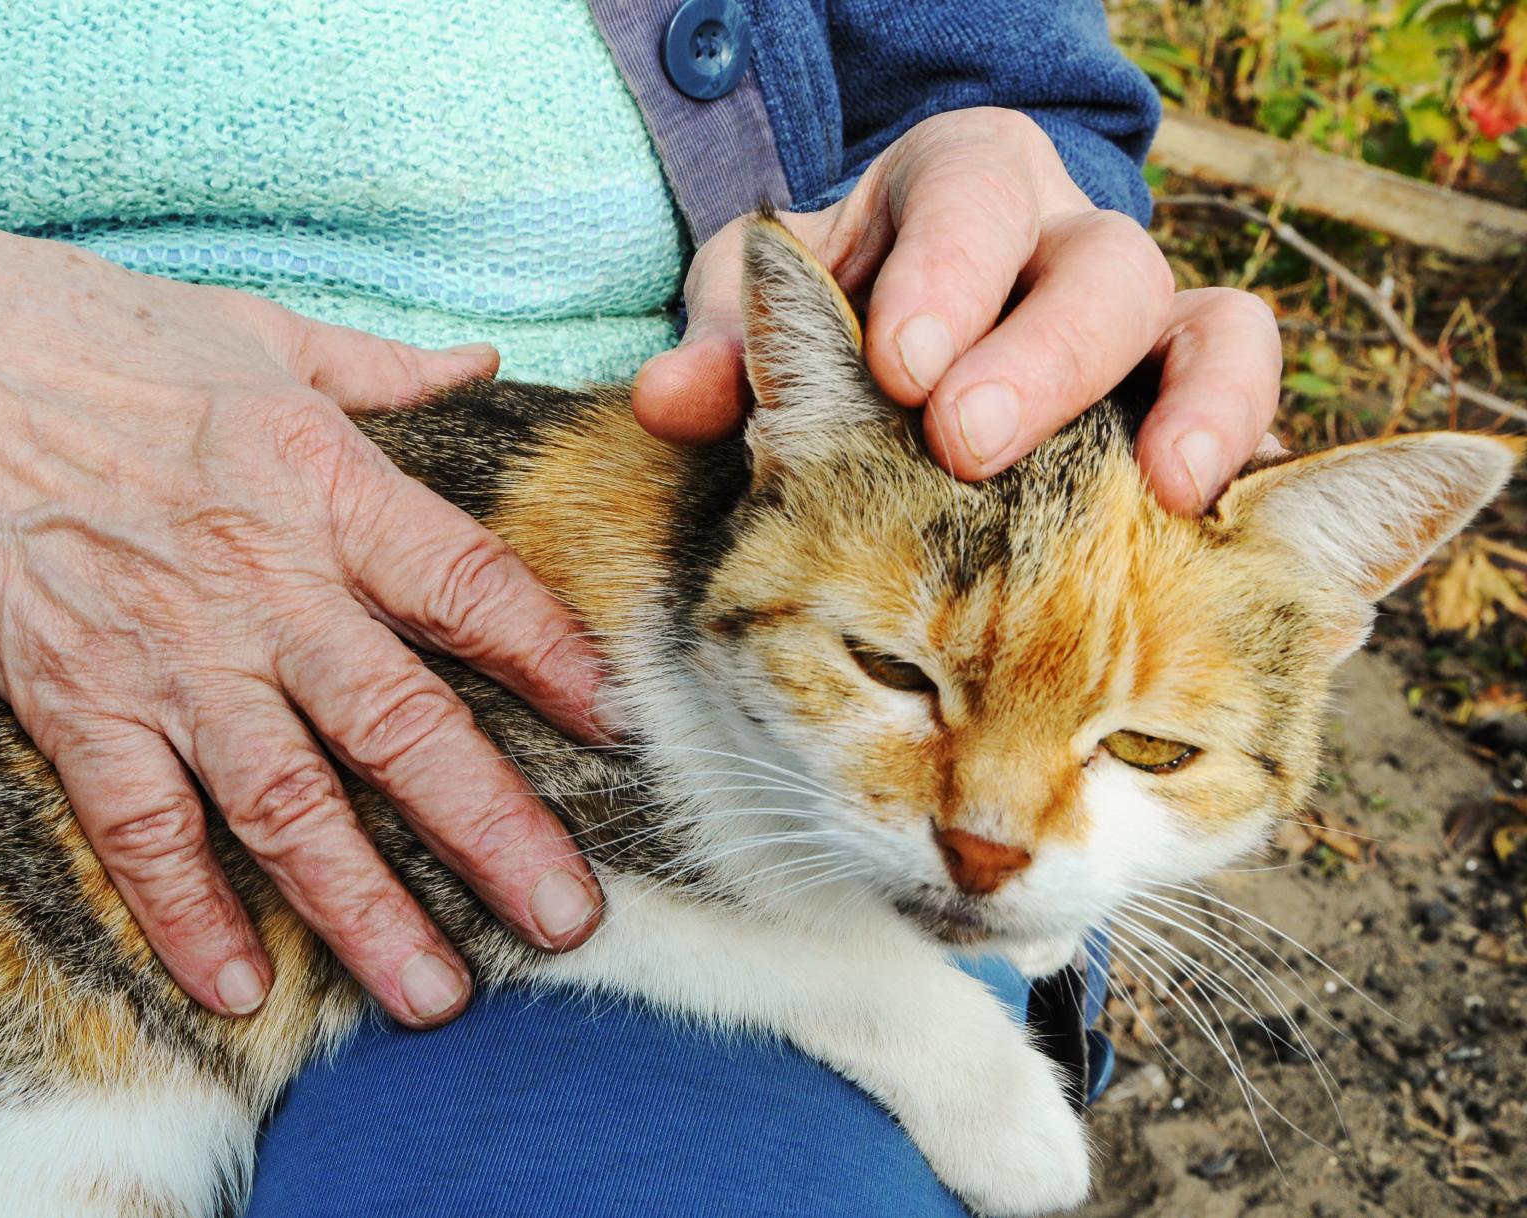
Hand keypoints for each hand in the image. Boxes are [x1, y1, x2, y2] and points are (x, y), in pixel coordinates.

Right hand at [0, 206, 606, 1025]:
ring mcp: (163, 649)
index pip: (469, 588)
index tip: (615, 730)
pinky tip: (238, 985)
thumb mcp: (259, 329)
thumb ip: (380, 368)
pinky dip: (185, 909)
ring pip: (285, 801)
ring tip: (436, 993)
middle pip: (401, 723)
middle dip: (492, 829)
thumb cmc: (93, 330)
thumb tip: (480, 363)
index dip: (553, 663)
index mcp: (323, 481)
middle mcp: (260, 578)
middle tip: (567, 918)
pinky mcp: (67, 696)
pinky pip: (139, 824)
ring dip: (364, 907)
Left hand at [633, 107, 1282, 512]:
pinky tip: (1216, 534)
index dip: (948, 278)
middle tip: (970, 446)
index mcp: (960, 187)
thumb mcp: (756, 315)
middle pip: (1101, 267)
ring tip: (1170, 493)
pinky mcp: (1187, 398)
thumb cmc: (829, 316)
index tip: (902, 363)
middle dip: (1042, 359)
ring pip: (1215, 327)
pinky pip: (1245, 414)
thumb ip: (722, 354)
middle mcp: (1067, 239)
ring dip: (1197, 408)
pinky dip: (1240, 463)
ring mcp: (1146, 323)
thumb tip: (671, 400)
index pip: (971, 201)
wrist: (912, 332)